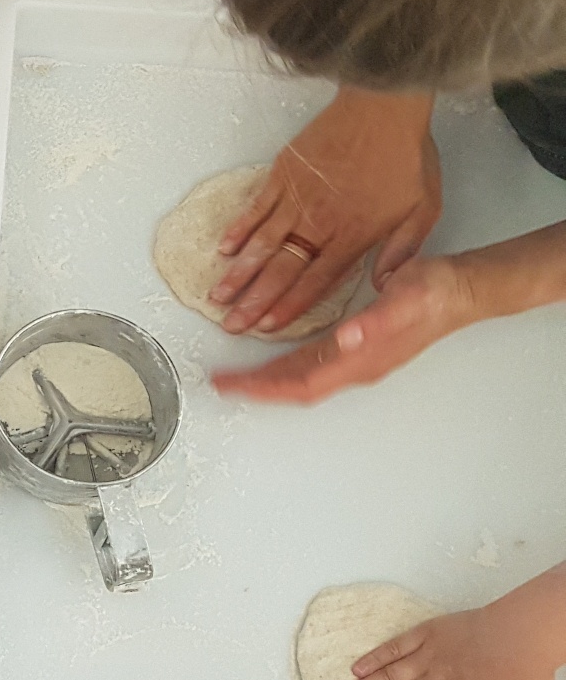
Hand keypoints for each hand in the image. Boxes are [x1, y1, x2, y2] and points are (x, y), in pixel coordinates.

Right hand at [212, 92, 439, 335]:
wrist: (382, 108)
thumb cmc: (406, 155)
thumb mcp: (423, 208)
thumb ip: (402, 249)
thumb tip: (385, 283)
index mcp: (353, 236)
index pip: (316, 281)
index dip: (289, 306)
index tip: (267, 327)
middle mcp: (319, 223)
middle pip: (281, 270)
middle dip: (253, 301)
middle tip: (231, 324)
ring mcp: (296, 199)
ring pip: (262, 244)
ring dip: (238, 273)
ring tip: (217, 295)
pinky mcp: (282, 175)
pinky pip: (255, 209)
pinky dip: (238, 230)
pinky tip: (224, 249)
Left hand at [213, 256, 478, 404]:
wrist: (462, 291)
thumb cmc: (434, 292)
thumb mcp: (404, 299)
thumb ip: (374, 322)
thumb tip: (345, 340)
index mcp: (358, 359)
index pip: (299, 383)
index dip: (262, 387)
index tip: (228, 385)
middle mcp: (354, 366)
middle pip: (294, 387)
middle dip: (255, 388)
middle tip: (219, 383)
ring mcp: (357, 360)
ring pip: (301, 378)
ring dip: (267, 381)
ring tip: (236, 377)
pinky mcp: (359, 348)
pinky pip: (311, 365)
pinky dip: (285, 367)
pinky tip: (273, 359)